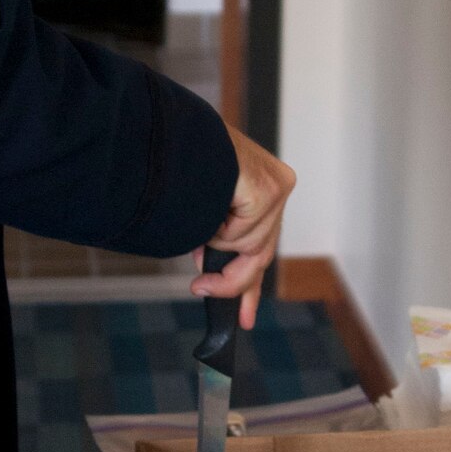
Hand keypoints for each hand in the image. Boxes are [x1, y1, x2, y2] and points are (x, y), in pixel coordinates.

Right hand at [190, 126, 296, 330]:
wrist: (174, 134)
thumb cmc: (181, 160)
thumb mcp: (203, 207)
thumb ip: (216, 236)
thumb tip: (211, 267)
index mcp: (263, 186)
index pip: (262, 245)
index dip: (251, 286)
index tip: (245, 318)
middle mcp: (276, 186)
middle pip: (261, 254)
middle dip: (233, 282)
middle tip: (203, 290)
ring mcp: (276, 188)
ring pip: (247, 248)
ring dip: (215, 243)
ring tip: (197, 215)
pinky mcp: (269, 191)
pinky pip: (239, 236)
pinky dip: (217, 230)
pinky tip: (208, 205)